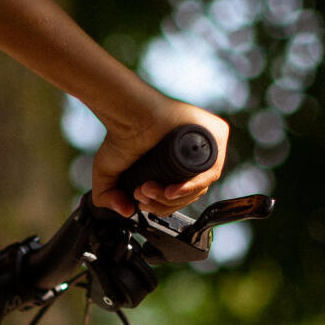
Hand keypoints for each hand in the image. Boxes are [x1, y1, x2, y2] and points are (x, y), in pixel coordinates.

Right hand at [92, 97, 229, 218]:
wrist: (127, 113)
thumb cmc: (119, 136)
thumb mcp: (108, 175)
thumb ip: (108, 198)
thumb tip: (128, 211)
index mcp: (179, 166)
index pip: (182, 197)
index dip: (161, 206)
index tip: (141, 202)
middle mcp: (195, 156)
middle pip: (191, 195)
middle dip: (163, 203)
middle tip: (141, 193)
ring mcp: (207, 145)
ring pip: (200, 186)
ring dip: (172, 197)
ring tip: (148, 189)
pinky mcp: (216, 134)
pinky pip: (211, 170)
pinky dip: (193, 186)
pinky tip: (171, 191)